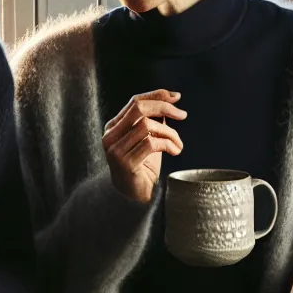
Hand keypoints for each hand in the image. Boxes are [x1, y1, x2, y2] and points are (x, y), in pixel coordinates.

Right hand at [102, 89, 186, 203]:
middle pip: (138, 108)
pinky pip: (151, 144)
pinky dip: (168, 145)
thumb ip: (155, 119)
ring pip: (147, 126)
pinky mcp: (124, 163)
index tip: (177, 97)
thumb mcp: (150, 138)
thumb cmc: (144, 166)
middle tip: (182, 115)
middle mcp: (110, 135)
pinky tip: (175, 151)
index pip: (135, 101)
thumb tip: (172, 97)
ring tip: (178, 144)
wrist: (134, 197)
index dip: (156, 95)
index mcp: (113, 126)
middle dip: (163, 107)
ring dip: (170, 132)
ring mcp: (115, 149)